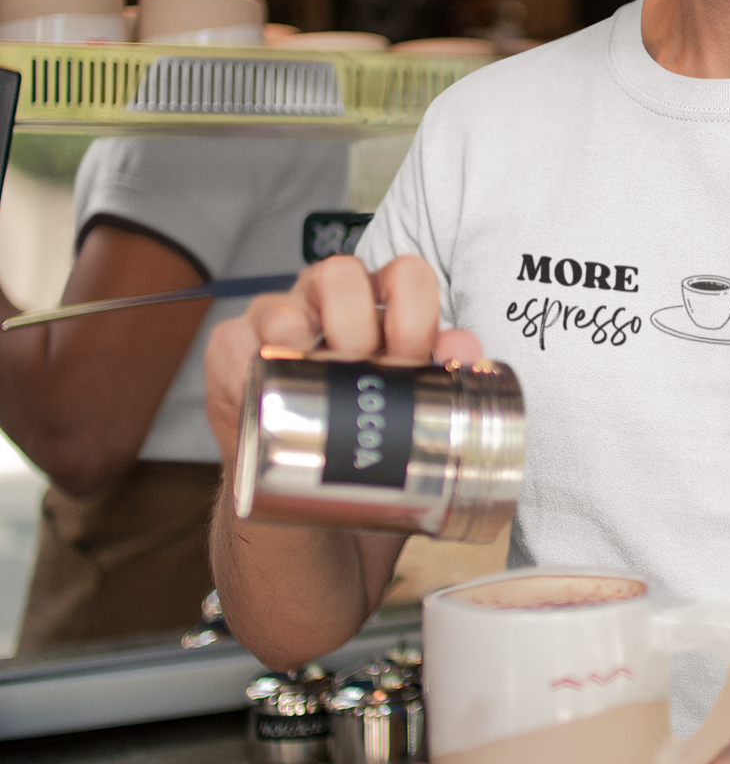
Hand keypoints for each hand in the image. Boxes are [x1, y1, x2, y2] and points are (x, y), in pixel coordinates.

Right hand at [205, 252, 481, 463]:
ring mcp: (275, 320)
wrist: (306, 489)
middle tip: (358, 366)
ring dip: (297, 335)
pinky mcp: (232, 349)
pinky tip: (260, 382)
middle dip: (355, 323)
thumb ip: (441, 378)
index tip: (410, 353)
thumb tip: (463, 351)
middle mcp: (327, 301)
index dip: (413, 308)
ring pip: (283, 306)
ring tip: (307, 366)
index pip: (404, 275)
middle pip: (340, 275)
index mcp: (381, 306)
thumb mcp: (407, 404)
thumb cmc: (363, 427)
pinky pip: (234, 343)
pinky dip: (247, 364)